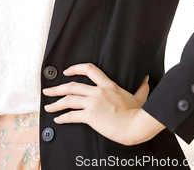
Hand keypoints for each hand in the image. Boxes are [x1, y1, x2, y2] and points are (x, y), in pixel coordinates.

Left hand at [43, 63, 164, 144]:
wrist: (135, 125)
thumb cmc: (138, 113)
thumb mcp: (139, 97)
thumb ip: (141, 88)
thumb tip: (146, 80)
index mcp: (108, 85)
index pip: (90, 69)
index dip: (76, 68)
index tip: (66, 71)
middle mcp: (98, 91)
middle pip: (72, 86)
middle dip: (57, 88)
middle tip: (47, 91)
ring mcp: (93, 103)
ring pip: (68, 99)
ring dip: (55, 103)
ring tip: (48, 107)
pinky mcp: (91, 116)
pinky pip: (72, 115)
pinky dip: (63, 118)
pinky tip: (58, 120)